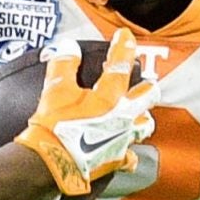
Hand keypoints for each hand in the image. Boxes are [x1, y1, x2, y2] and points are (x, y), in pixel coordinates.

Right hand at [16, 29, 155, 196]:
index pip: (121, 64)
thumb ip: (64, 65)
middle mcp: (123, 117)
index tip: (125, 36)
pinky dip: (129, 153)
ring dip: (143, 117)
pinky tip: (125, 150)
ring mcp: (122, 139)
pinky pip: (130, 157)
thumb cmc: (53, 128)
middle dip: (147, 86)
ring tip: (139, 115)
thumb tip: (69, 47)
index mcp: (109, 96)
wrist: (51, 163)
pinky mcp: (116, 160)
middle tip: (144, 82)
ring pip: (145, 125)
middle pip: (148, 96)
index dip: (123, 46)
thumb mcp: (55, 90)